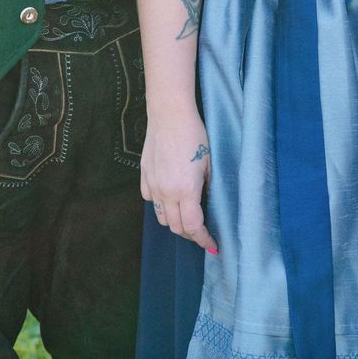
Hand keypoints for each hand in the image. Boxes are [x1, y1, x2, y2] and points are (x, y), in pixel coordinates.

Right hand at [142, 107, 218, 254]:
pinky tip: (170, 198)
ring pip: (162, 217)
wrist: (170, 114)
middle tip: (202, 231)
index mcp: (186, 190)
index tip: (212, 244)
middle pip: (176, 227)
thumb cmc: (195, 135)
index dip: (203, 239)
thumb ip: (208, 188)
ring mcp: (153, 184)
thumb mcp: (210, 163)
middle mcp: (167, 192)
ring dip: (175, 222)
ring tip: (186, 217)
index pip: (193, 226)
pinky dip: (161, 206)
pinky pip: (151, 200)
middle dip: (190, 234)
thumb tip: (206, 203)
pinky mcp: (144, 175)